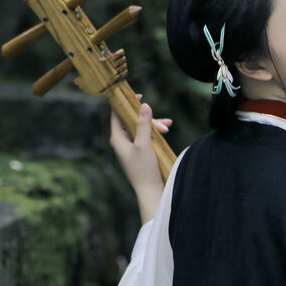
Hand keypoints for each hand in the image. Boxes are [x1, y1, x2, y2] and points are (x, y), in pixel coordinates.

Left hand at [110, 99, 171, 223]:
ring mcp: (130, 146)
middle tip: (164, 124)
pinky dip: (155, 132)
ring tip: (168, 128)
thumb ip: (144, 124)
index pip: (116, 114)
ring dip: (154, 125)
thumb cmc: (143, 169)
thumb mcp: (144, 144)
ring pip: (141, 127)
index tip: (138, 95)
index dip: (125, 103)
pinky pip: (146, 135)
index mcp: (116, 138)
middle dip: (149, 119)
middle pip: (132, 120)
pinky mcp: (139, 151)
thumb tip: (144, 105)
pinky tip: (166, 130)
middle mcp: (121, 140)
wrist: (150, 190)